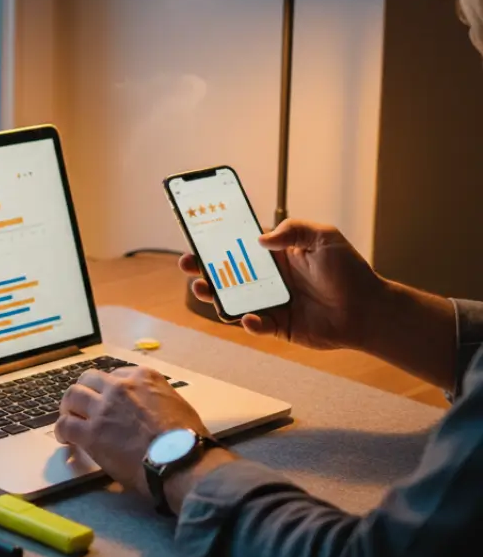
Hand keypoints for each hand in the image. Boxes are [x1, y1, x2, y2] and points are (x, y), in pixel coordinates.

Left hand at [55, 366, 208, 494]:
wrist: (180, 461)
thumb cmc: (186, 439)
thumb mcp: (176, 404)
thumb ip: (156, 399)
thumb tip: (152, 410)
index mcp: (143, 377)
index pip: (115, 375)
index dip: (108, 389)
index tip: (107, 399)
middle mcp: (119, 387)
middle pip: (89, 379)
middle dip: (84, 391)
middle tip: (82, 404)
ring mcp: (103, 408)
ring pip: (73, 396)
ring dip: (69, 407)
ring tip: (69, 417)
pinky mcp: (91, 433)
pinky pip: (66, 425)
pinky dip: (62, 430)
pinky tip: (65, 438)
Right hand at [179, 219, 385, 350]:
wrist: (369, 310)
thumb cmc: (350, 271)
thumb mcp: (324, 237)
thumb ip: (292, 230)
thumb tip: (260, 239)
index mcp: (275, 255)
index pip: (238, 246)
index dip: (216, 242)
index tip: (196, 237)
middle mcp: (268, 279)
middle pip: (227, 273)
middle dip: (203, 269)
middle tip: (187, 264)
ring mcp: (271, 303)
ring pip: (233, 300)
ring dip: (215, 296)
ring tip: (203, 290)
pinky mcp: (278, 326)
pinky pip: (256, 325)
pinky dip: (249, 322)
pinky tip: (250, 318)